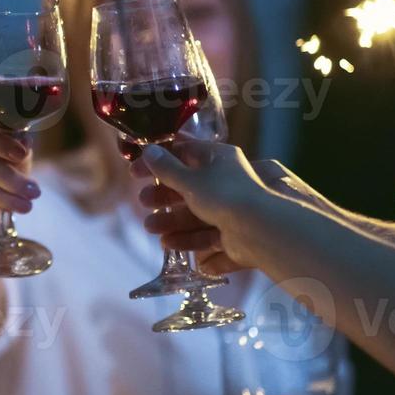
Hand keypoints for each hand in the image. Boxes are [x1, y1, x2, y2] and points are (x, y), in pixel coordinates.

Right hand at [138, 157, 334, 273]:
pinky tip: (168, 244)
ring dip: (170, 219)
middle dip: (163, 194)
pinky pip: (205, 232)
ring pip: (195, 211)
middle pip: (188, 184)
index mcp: (217, 157)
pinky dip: (187, 238)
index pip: (183, 152)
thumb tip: (149, 150)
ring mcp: (229, 206)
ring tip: (150, 227)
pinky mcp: (232, 230)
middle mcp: (224, 179)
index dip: (158, 160)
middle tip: (142, 200)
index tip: (136, 170)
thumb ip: (167, 168)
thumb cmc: (223, 195)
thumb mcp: (189, 180)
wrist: (258, 230)